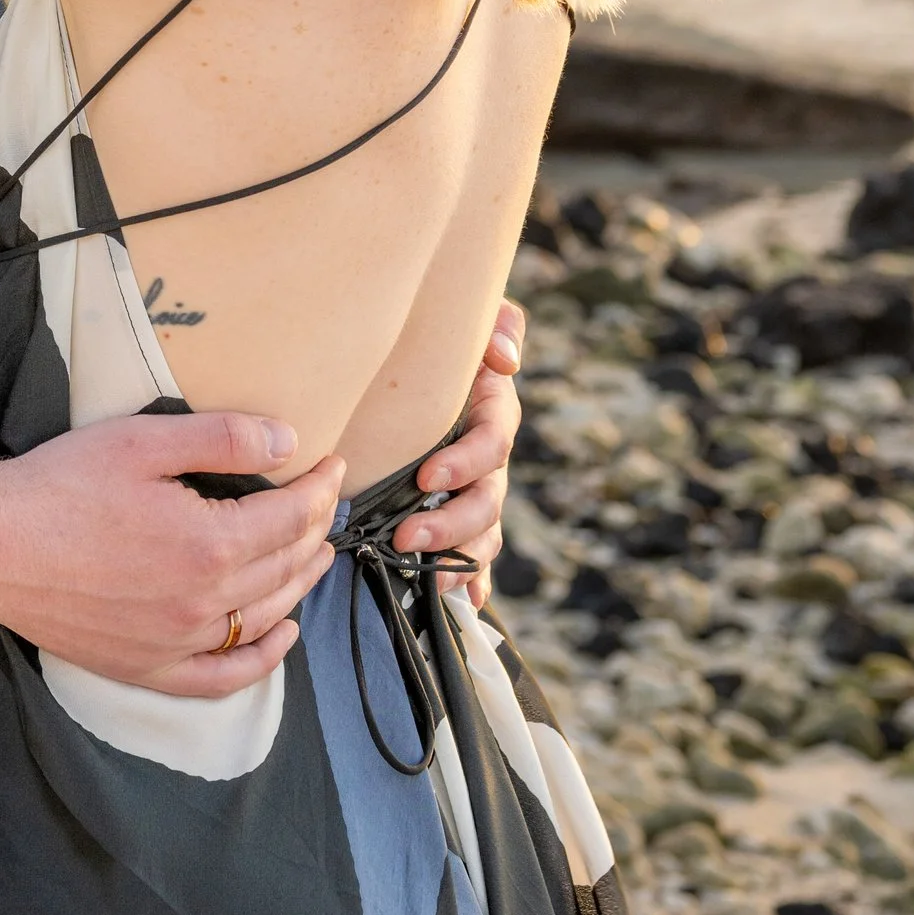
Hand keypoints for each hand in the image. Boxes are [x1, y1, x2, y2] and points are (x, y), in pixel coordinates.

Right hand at [0, 410, 345, 697]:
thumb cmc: (59, 486)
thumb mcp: (143, 440)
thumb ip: (222, 439)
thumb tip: (288, 441)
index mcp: (209, 544)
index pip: (291, 516)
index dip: (320, 487)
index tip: (332, 464)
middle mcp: (203, 604)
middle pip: (286, 566)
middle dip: (316, 528)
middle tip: (327, 500)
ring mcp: (176, 643)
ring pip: (265, 618)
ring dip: (302, 584)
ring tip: (317, 554)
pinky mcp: (147, 668)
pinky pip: (223, 677)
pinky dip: (263, 659)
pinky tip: (282, 634)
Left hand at [389, 298, 523, 604]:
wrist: (407, 357)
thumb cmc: (434, 331)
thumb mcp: (462, 314)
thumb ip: (494, 324)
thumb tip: (506, 359)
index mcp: (491, 409)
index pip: (493, 441)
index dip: (466, 462)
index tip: (425, 475)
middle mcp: (489, 455)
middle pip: (489, 499)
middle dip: (452, 523)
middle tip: (407, 537)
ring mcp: (479, 487)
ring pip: (485, 532)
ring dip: (456, 555)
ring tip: (423, 574)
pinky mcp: (462, 512)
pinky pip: (478, 555)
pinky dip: (474, 580)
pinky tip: (465, 600)